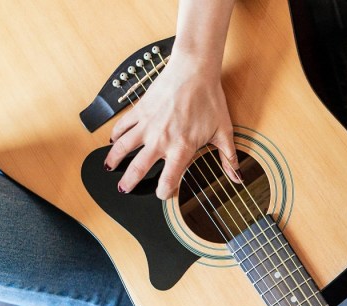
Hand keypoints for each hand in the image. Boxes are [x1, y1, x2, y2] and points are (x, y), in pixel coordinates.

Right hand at [104, 54, 240, 199]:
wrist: (194, 70)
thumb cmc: (209, 98)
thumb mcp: (223, 131)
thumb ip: (228, 158)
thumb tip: (237, 177)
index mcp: (181, 148)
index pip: (168, 180)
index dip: (164, 192)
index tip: (163, 193)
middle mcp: (160, 140)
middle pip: (139, 168)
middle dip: (130, 182)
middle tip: (125, 189)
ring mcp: (147, 125)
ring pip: (123, 147)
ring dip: (114, 160)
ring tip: (109, 168)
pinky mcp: (140, 109)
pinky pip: (122, 125)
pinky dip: (115, 134)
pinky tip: (112, 141)